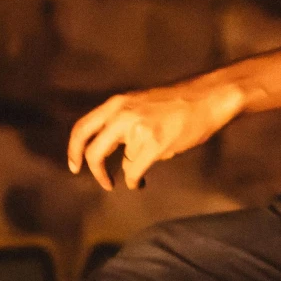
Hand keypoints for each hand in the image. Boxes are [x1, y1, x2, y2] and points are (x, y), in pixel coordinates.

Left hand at [68, 79, 241, 190]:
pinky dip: (135, 181)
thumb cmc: (178, 103)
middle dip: (95, 171)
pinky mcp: (154, 144)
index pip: (82, 127)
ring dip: (128, 172)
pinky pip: (134, 171)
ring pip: (122, 163)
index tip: (75, 166)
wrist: (207, 98)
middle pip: (93, 150)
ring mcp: (138, 129)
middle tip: (103, 182)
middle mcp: (122, 114)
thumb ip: (123, 124)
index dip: (73, 150)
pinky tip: (141, 182)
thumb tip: (117, 154)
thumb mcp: (141, 104)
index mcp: (116, 104)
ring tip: (138, 174)